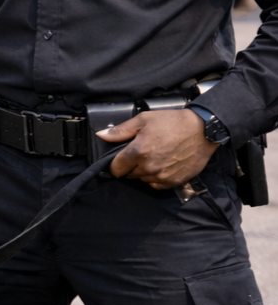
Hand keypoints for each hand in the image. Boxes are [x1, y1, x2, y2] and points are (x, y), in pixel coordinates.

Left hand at [96, 109, 218, 189]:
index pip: (116, 168)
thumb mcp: (143, 120)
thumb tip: (101, 135)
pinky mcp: (174, 181)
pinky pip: (157, 185)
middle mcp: (149, 167)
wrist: (203, 130)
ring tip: (154, 158)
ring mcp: (162, 176)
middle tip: (142, 154)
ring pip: (143, 180)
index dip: (116, 164)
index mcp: (138, 151)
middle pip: (129, 174)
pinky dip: (156, 178)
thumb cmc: (172, 122)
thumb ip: (120, 130)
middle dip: (131, 166)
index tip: (121, 159)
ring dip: (144, 172)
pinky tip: (162, 166)